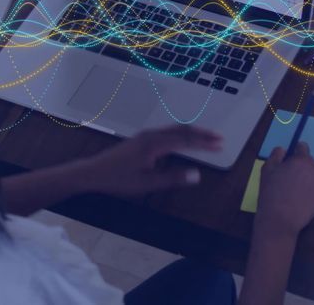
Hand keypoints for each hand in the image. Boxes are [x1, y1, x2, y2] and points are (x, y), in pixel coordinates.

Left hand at [82, 125, 221, 195]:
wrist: (93, 172)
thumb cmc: (118, 179)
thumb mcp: (147, 183)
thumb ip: (173, 178)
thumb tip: (197, 175)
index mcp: (155, 144)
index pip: (186, 140)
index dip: (204, 142)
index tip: (220, 145)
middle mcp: (151, 135)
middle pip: (182, 130)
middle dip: (202, 134)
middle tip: (219, 138)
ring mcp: (145, 135)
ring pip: (174, 129)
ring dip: (192, 133)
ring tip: (206, 137)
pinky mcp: (141, 139)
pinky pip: (167, 132)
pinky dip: (181, 134)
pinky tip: (184, 140)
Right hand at [254, 143, 313, 240]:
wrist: (280, 219)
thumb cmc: (271, 193)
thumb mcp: (267, 170)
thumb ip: (276, 155)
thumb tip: (283, 149)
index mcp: (302, 160)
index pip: (303, 147)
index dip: (295, 152)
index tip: (290, 160)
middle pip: (310, 161)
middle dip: (302, 166)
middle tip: (291, 178)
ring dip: (310, 177)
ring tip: (298, 189)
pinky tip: (305, 196)